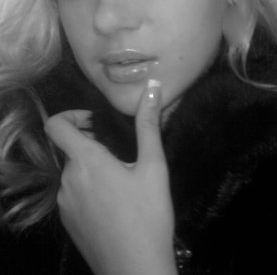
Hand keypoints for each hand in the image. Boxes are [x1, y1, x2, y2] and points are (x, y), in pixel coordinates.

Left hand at [45, 80, 176, 274]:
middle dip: (94, 143)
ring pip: (74, 171)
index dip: (71, 115)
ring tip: (124, 179)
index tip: (96, 121)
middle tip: (124, 153)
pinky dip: (89, 186)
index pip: (56, 126)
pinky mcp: (68, 221)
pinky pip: (74, 192)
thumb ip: (148, 124)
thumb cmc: (148, 214)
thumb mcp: (154, 166)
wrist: (136, 269)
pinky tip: (115, 202)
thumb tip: (152, 86)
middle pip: (71, 149)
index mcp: (86, 161)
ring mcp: (65, 203)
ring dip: (93, 166)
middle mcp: (67, 179)